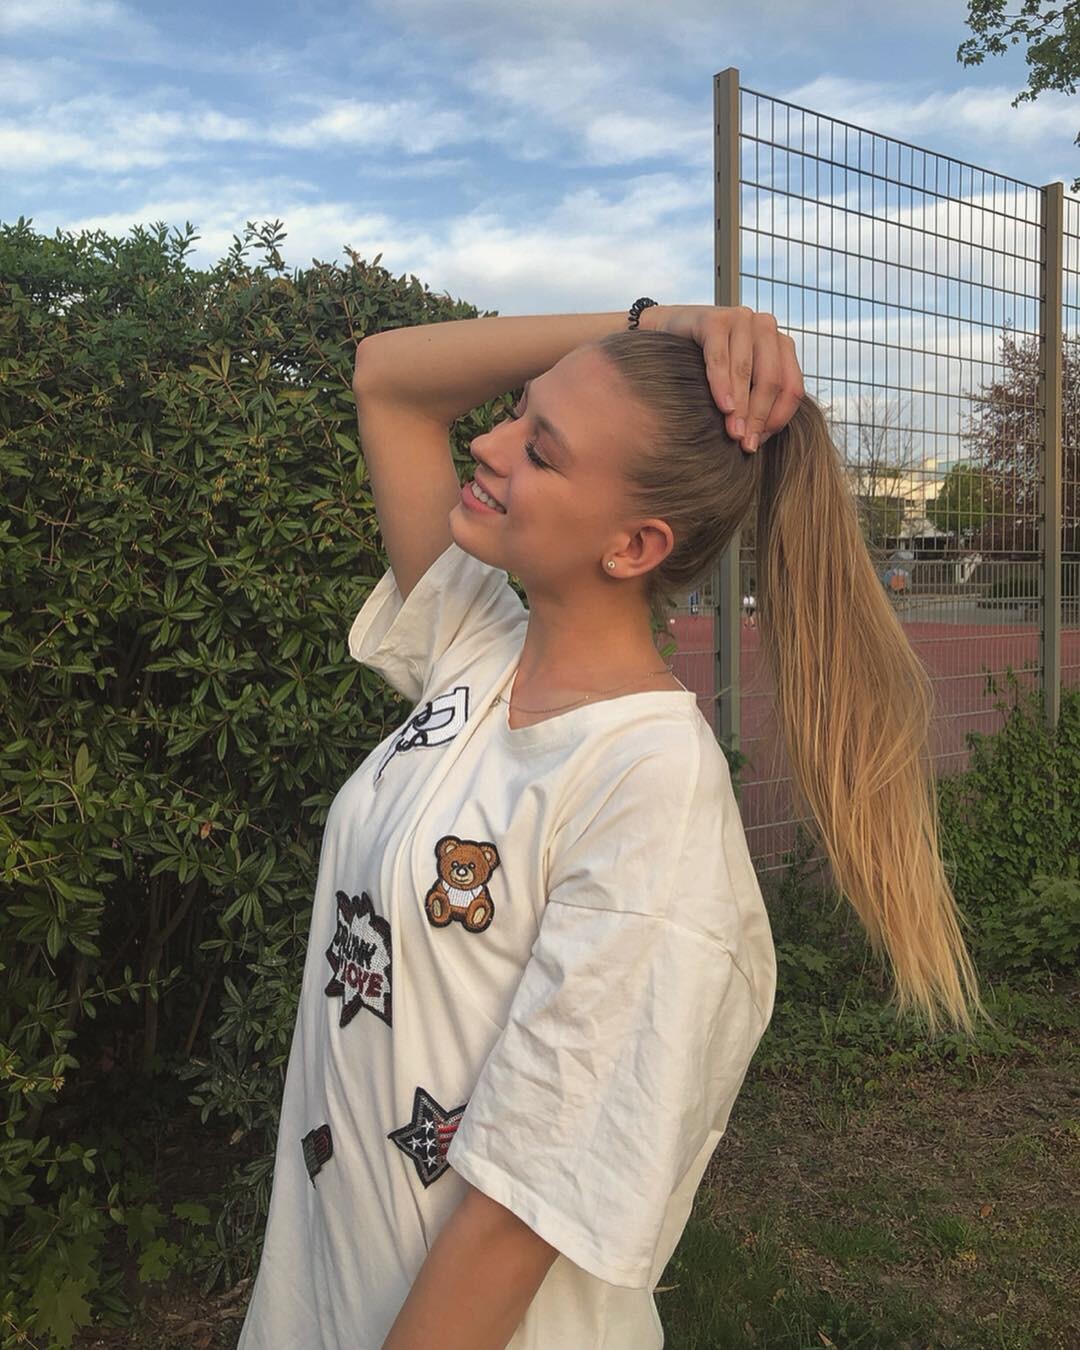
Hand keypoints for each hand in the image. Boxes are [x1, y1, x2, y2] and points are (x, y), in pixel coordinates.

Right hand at [640, 305, 803, 451]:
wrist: (664, 334)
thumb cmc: (703, 365)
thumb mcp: (737, 383)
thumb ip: (755, 400)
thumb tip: (760, 438)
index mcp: (780, 344)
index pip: (791, 386)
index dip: (778, 418)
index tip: (759, 442)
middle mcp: (765, 327)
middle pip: (771, 381)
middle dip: (758, 416)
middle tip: (745, 443)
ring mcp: (741, 318)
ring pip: (746, 372)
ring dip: (740, 407)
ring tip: (733, 433)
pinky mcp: (714, 318)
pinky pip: (720, 358)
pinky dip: (721, 385)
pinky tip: (723, 407)